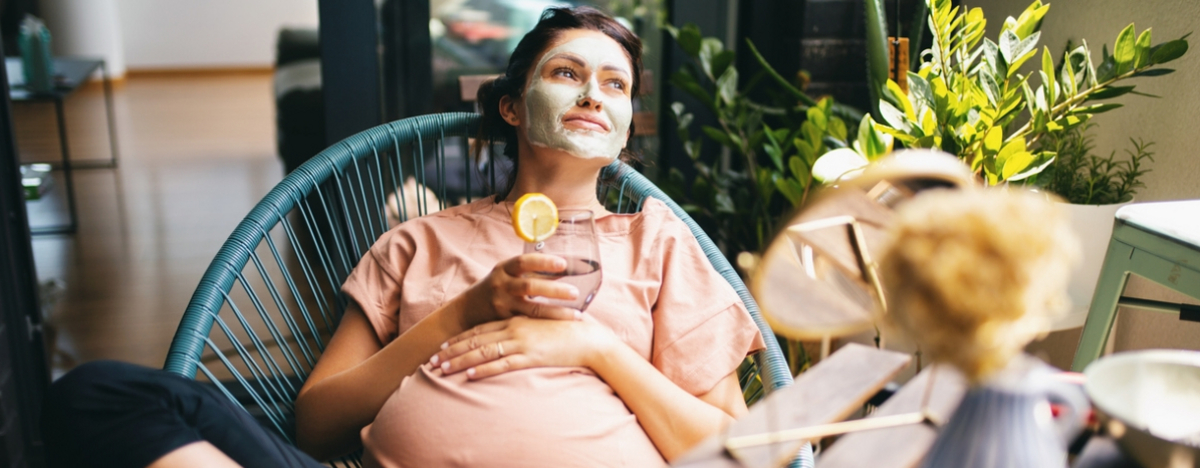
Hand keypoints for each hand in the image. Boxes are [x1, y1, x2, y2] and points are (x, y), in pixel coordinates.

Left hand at [429, 316, 617, 379]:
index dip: (460, 338)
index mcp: (516, 319)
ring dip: (460, 361)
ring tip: (442, 370)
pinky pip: (503, 364)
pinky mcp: (531, 356)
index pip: (481, 329)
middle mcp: (514, 328)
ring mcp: (522, 342)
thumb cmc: (567, 332)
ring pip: (483, 352)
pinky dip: (484, 370)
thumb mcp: (541, 326)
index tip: (443, 345)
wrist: (589, 338)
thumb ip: (524, 329)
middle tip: (432, 360)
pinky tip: (470, 376)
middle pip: (475, 340)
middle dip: (452, 351)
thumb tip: (511, 337)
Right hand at [465, 253, 581, 324]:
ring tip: (577, 315)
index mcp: (504, 269)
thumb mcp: (508, 275)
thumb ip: (531, 272)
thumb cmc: (495, 288)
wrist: (466, 311)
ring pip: (532, 309)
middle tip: (576, 292)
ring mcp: (502, 305)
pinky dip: (546, 325)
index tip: (563, 263)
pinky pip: (528, 324)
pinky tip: (562, 328)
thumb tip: (566, 268)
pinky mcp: (504, 322)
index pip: (524, 261)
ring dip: (556, 312)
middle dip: (555, 290)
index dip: (544, 262)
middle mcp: (501, 285)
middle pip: (530, 286)